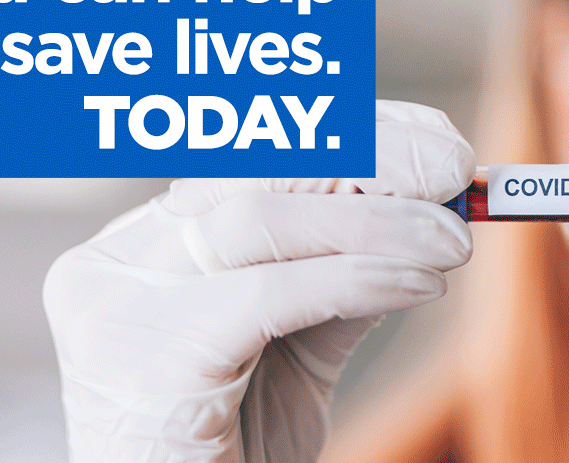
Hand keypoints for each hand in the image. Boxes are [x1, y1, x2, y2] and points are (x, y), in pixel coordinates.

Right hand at [43, 100, 474, 462]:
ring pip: (257, 222)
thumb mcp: (299, 347)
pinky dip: (358, 278)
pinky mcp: (146, 361)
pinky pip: (271, 296)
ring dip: (374, 221)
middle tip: (454, 170)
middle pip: (250, 174)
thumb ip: (345, 276)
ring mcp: (116, 308)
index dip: (349, 135)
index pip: (249, 159)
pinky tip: (419, 284)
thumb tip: (432, 210)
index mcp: (143, 245)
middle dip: (366, 160)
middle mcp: (114, 262)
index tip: (435, 139)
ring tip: (452, 240)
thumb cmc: (232, 445)